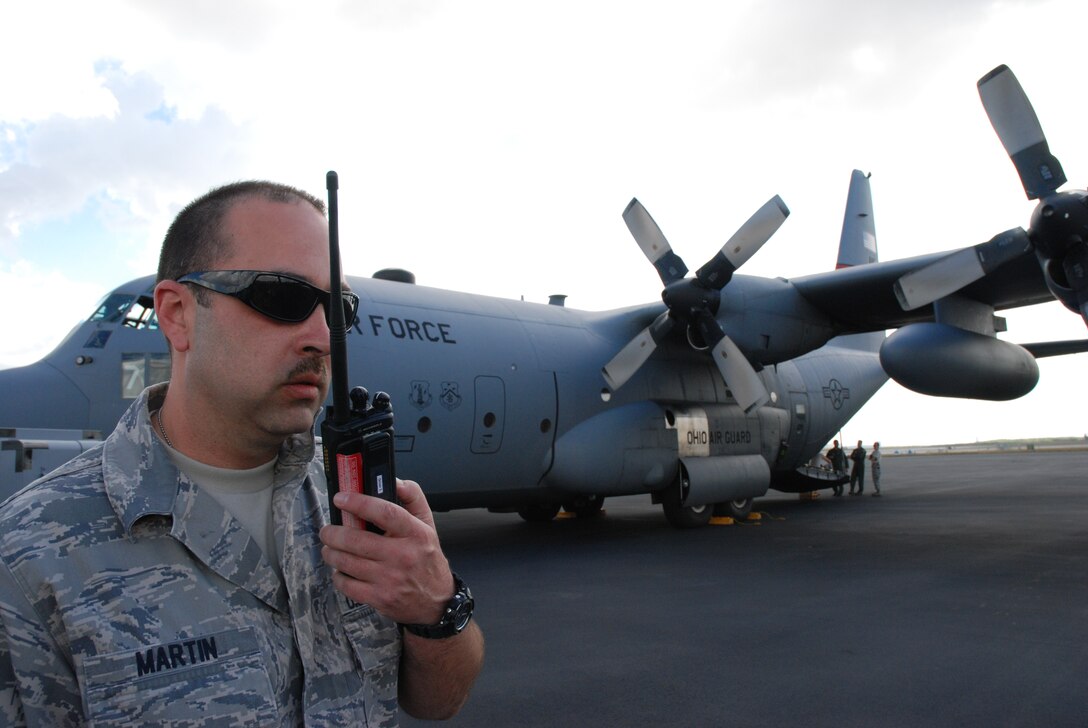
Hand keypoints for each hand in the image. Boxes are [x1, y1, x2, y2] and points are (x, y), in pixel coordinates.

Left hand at [319, 479, 453, 624]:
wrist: (435, 601)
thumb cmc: (427, 560)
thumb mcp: (428, 524)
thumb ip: (413, 497)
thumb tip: (395, 480)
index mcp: (415, 534)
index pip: (385, 512)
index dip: (359, 503)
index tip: (341, 498)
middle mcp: (403, 556)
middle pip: (357, 540)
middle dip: (333, 533)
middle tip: (328, 530)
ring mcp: (390, 579)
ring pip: (347, 562)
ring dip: (331, 552)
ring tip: (330, 548)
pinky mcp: (379, 597)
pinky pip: (347, 584)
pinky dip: (338, 575)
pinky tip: (341, 569)